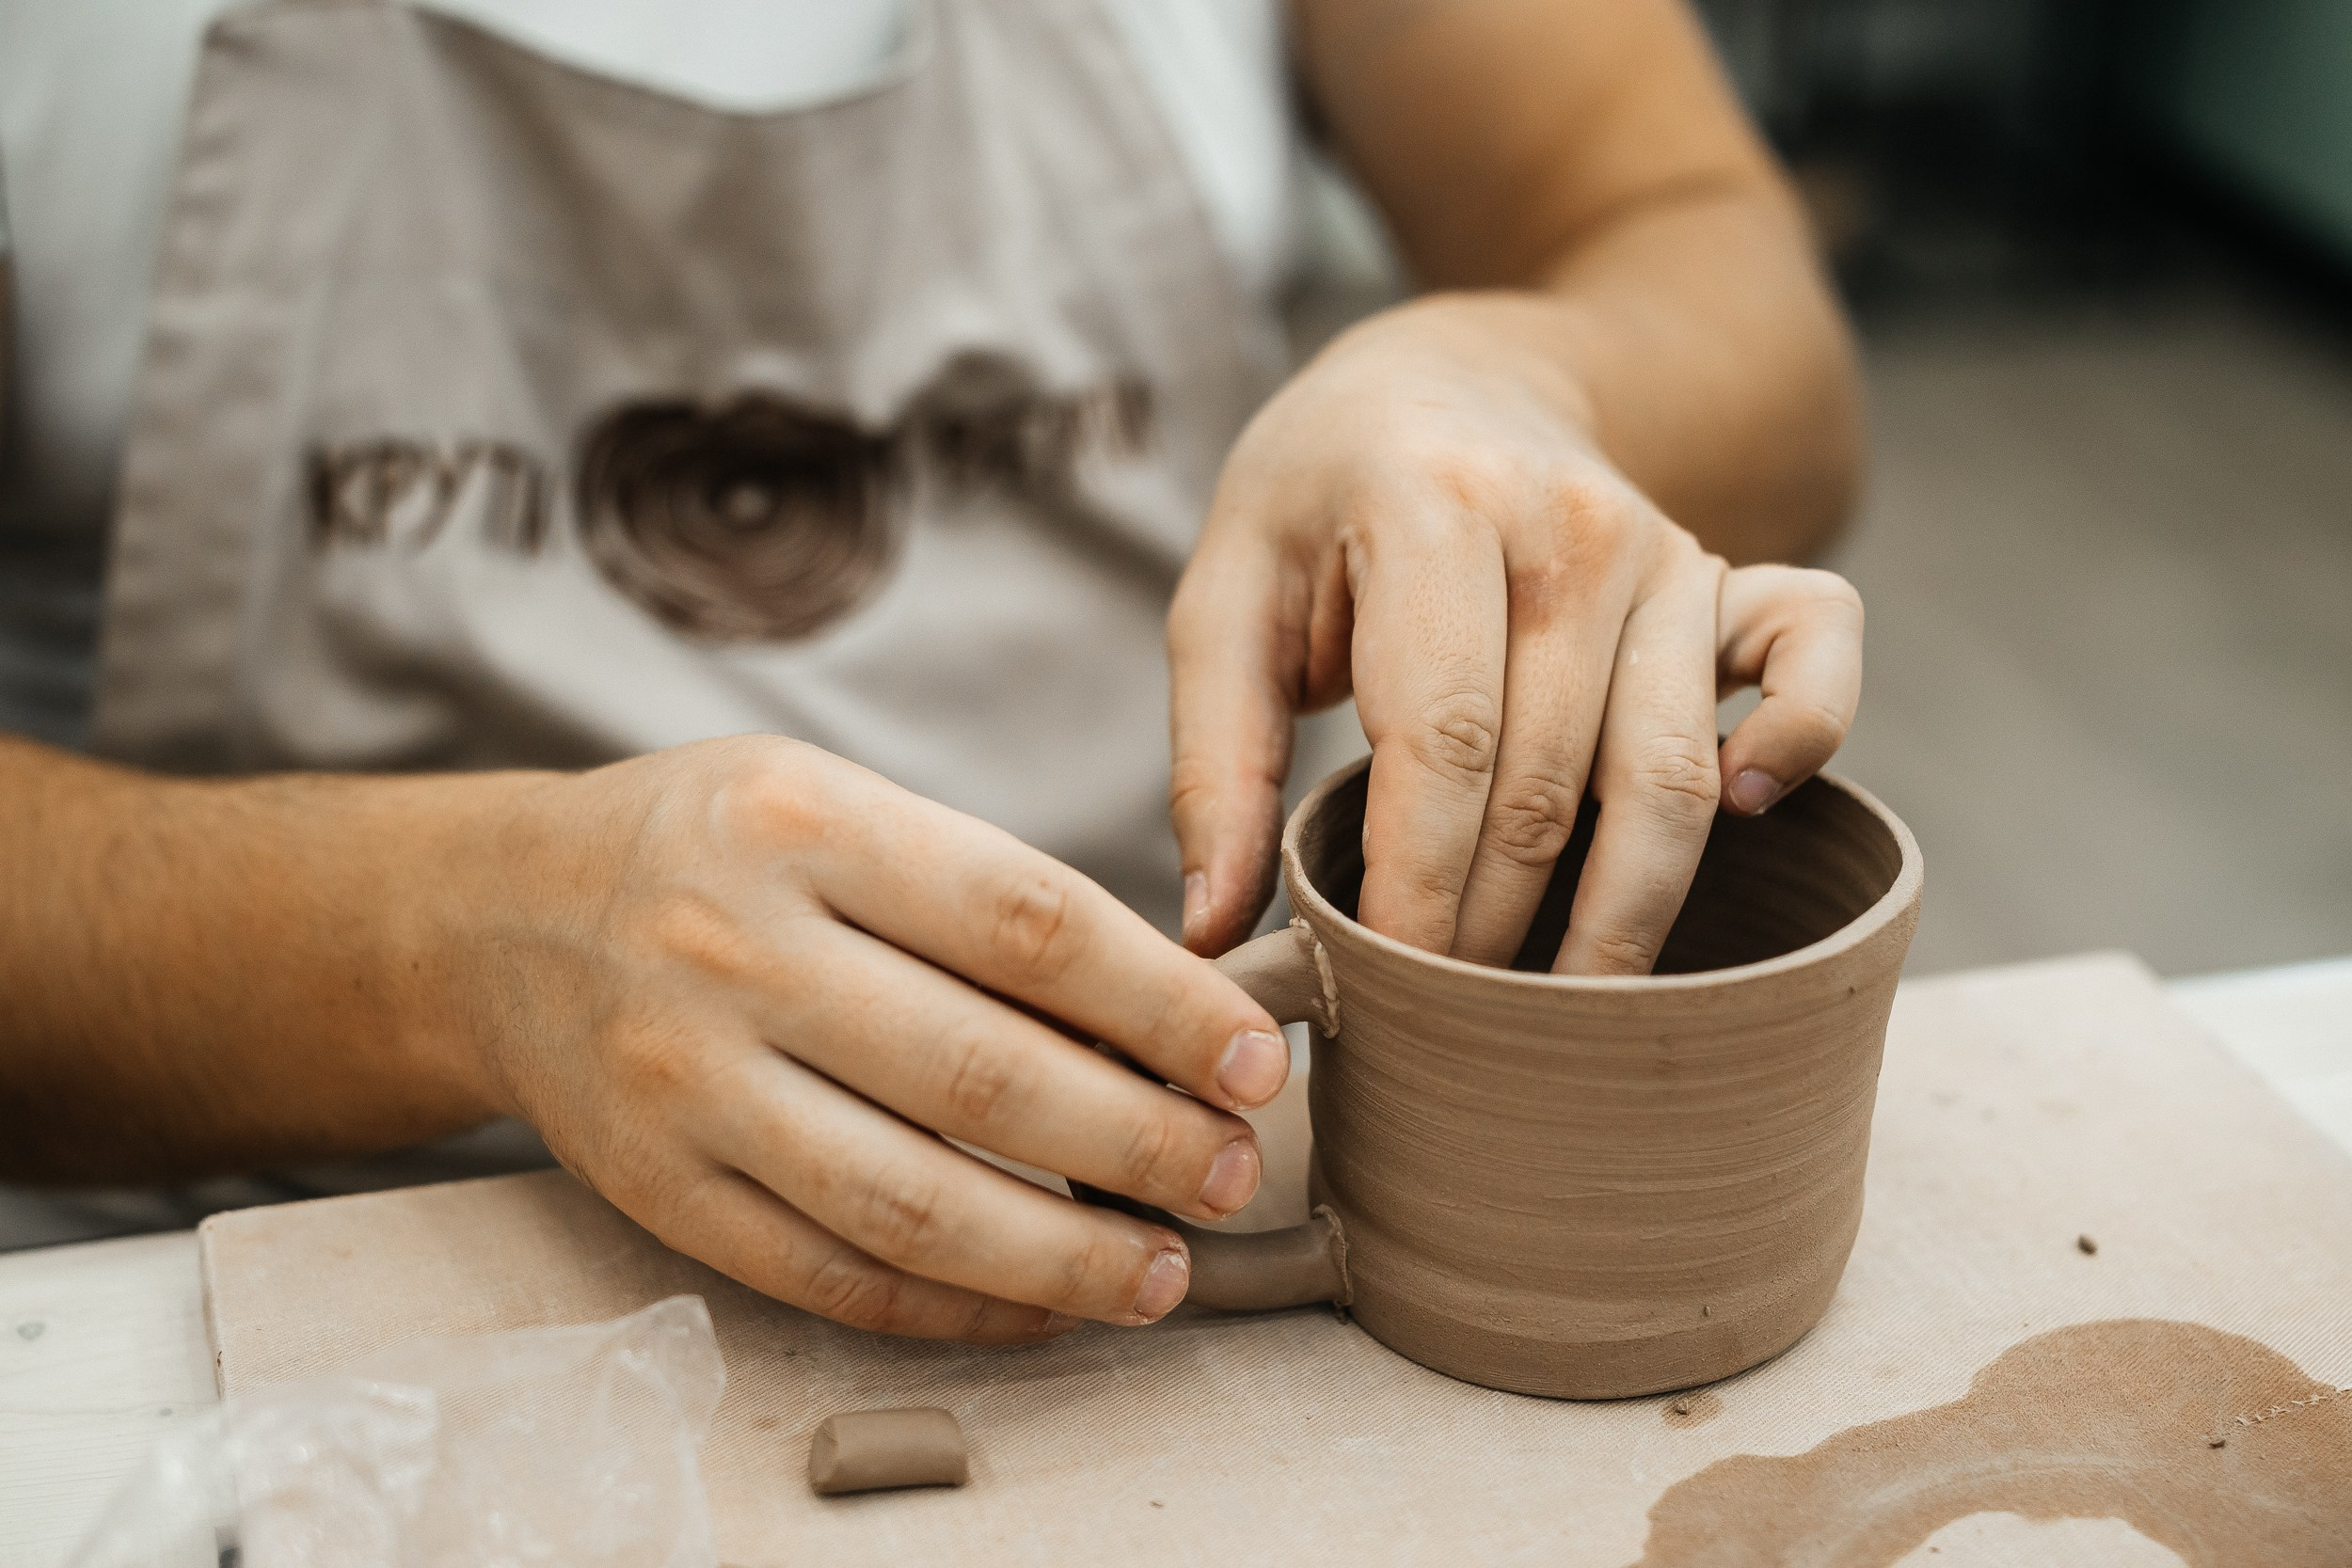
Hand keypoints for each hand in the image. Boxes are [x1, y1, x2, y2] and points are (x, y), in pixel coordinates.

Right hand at [441, 737, 1290, 1339]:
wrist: (505, 919)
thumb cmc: (719, 849)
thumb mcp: (840, 804)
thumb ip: (981, 897)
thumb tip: (1166, 1021)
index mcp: (806, 824)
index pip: (1029, 923)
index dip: (1165, 1006)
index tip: (1257, 1061)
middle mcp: (737, 952)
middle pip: (985, 1076)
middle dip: (1140, 1141)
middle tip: (1231, 1172)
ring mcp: (688, 1086)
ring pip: (914, 1206)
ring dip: (1066, 1256)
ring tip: (1166, 1269)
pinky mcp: (661, 1194)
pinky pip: (835, 1277)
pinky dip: (961, 1306)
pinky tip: (1045, 1303)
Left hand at [1170, 296, 1862, 971]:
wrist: (1447, 380)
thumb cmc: (1323, 499)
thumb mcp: (1225, 592)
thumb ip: (1212, 758)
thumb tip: (1211, 928)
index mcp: (1431, 507)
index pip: (1442, 744)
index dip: (1417, 890)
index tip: (1381, 991)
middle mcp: (1570, 524)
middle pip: (1552, 785)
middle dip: (1496, 931)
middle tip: (1446, 1024)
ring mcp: (1668, 546)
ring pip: (1672, 773)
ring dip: (1623, 913)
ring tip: (1561, 1011)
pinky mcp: (1731, 572)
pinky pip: (1817, 655)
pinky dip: (1803, 739)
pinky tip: (1745, 811)